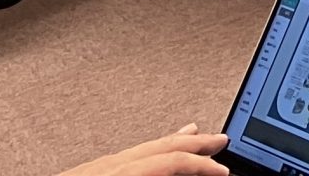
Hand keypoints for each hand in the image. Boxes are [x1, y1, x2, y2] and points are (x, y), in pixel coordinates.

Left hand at [53, 126, 229, 175]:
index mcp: (114, 175)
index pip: (167, 163)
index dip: (199, 166)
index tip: (221, 172)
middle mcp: (101, 168)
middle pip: (155, 148)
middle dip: (192, 146)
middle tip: (220, 141)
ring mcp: (87, 170)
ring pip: (138, 148)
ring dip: (169, 143)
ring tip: (190, 137)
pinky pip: (122, 155)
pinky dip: (144, 151)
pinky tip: (146, 154)